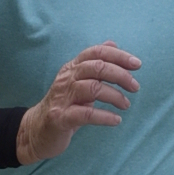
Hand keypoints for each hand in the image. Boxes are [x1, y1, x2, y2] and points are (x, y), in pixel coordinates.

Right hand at [18, 43, 139, 165]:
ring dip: (115, 96)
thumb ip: (95, 64)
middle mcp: (66, 79)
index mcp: (72, 68)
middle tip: (135, 87)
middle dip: (120, 75)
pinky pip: (87, 114)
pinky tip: (116, 120)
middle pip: (97, 68)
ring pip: (93, 88)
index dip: (118, 56)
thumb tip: (112, 43)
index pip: (96, 52)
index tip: (137, 64)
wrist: (37, 131)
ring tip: (126, 104)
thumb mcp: (79, 81)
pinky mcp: (61, 118)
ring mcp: (62, 98)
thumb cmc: (64, 105)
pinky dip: (105, 116)